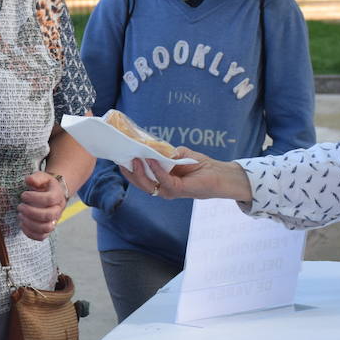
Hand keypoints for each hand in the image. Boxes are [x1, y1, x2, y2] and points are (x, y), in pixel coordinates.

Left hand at [18, 171, 66, 239]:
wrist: (53, 194)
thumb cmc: (45, 186)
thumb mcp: (42, 177)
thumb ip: (36, 178)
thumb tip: (29, 180)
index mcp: (57, 196)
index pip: (50, 199)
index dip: (35, 198)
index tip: (23, 195)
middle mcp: (58, 210)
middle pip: (49, 215)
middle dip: (31, 212)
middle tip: (20, 206)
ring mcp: (53, 221)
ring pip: (46, 228)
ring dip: (30, 223)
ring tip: (20, 215)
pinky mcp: (47, 229)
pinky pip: (41, 237)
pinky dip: (30, 233)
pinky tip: (22, 224)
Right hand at [119, 150, 252, 203]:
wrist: (220, 174)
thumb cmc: (201, 165)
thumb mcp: (179, 154)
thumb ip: (165, 153)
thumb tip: (151, 148)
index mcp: (160, 181)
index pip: (139, 177)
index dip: (128, 168)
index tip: (119, 156)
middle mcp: (162, 189)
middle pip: (139, 183)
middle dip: (129, 171)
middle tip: (122, 158)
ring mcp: (170, 191)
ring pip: (148, 185)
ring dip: (140, 171)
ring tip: (135, 158)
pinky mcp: (179, 190)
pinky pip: (163, 180)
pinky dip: (156, 170)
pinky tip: (151, 160)